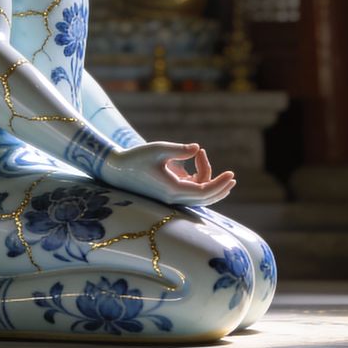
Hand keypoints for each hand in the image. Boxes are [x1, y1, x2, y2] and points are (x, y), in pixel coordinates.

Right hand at [103, 142, 235, 206]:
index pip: (203, 192)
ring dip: (206, 176)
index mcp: (173, 190)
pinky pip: (190, 189)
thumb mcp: (157, 149)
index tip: (231, 174)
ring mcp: (171, 196)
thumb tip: (196, 149)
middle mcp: (174, 197)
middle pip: (205, 198)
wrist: (116, 169)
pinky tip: (195, 159)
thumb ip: (178, 150)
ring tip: (200, 154)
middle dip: (220, 188)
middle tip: (232, 176)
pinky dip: (197, 177)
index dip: (219, 185)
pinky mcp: (168, 192)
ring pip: (198, 193)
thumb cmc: (135, 158)